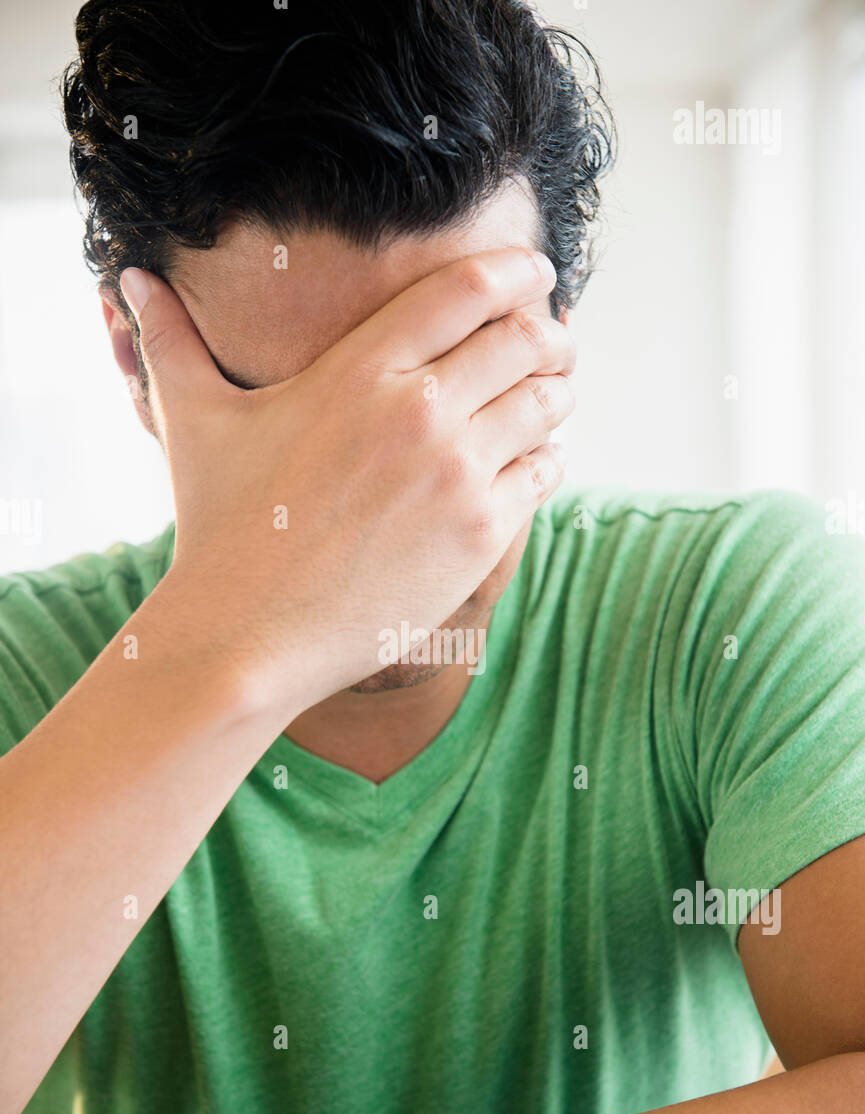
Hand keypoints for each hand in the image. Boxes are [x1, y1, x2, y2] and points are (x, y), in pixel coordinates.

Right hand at [120, 248, 574, 715]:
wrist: (246, 637)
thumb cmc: (218, 528)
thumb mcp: (193, 421)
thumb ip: (170, 339)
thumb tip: (129, 277)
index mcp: (360, 368)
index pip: (469, 287)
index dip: (518, 271)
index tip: (535, 273)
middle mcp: (420, 412)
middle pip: (525, 339)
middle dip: (547, 332)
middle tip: (552, 340)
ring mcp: (457, 475)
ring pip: (546, 404)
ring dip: (555, 393)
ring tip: (549, 396)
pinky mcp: (480, 535)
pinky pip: (544, 472)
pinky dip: (548, 457)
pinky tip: (536, 458)